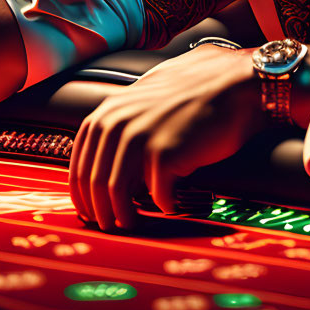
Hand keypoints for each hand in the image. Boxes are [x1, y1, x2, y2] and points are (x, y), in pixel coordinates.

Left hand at [69, 45, 263, 231]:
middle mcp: (116, 123)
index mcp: (107, 112)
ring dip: (122, 215)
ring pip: (116, 192)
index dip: (80, 192)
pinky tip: (172, 205)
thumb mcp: (142, 102)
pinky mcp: (165, 153)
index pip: (79, 161)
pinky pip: (157, 194)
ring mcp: (139, 137)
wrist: (230, 83)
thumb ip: (120, 127)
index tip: (88, 210)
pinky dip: (164, 206)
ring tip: (132, 224)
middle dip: (98, 210)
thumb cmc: (191, 95)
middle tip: (109, 226)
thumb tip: (107, 165)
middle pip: (93, 181)